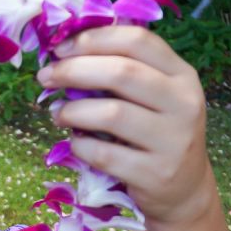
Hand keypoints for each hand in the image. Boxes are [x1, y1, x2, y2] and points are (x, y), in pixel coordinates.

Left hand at [36, 26, 211, 224]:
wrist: (183, 190)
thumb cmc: (154, 135)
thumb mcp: (153, 97)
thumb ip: (122, 73)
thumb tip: (64, 53)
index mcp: (182, 75)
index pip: (137, 41)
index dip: (92, 40)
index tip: (59, 49)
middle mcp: (184, 103)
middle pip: (121, 72)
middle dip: (73, 70)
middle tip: (45, 77)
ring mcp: (173, 140)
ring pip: (111, 113)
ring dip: (72, 111)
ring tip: (58, 114)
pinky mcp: (155, 173)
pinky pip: (103, 153)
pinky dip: (80, 145)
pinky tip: (75, 143)